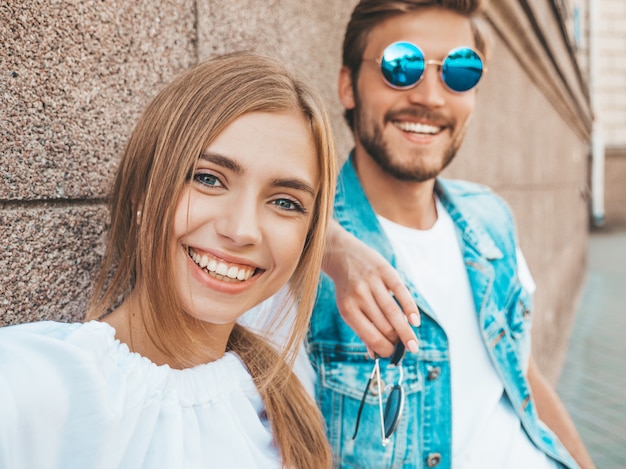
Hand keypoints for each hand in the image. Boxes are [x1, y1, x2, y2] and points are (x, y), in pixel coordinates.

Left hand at [322, 220, 419, 356]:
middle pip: (385, 327)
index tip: (392, 356)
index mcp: (348, 309)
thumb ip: (362, 330)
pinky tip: (416, 322)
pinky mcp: (385, 271)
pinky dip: (410, 308)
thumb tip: (375, 355)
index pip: (371, 336)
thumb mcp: (348, 308)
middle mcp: (359, 296)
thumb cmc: (348, 288)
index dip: (385, 350)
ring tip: (414, 344)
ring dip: (406, 332)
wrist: (343, 255)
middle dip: (397, 342)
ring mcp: (372, 283)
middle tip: (406, 348)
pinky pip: (402, 293)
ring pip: (394, 313)